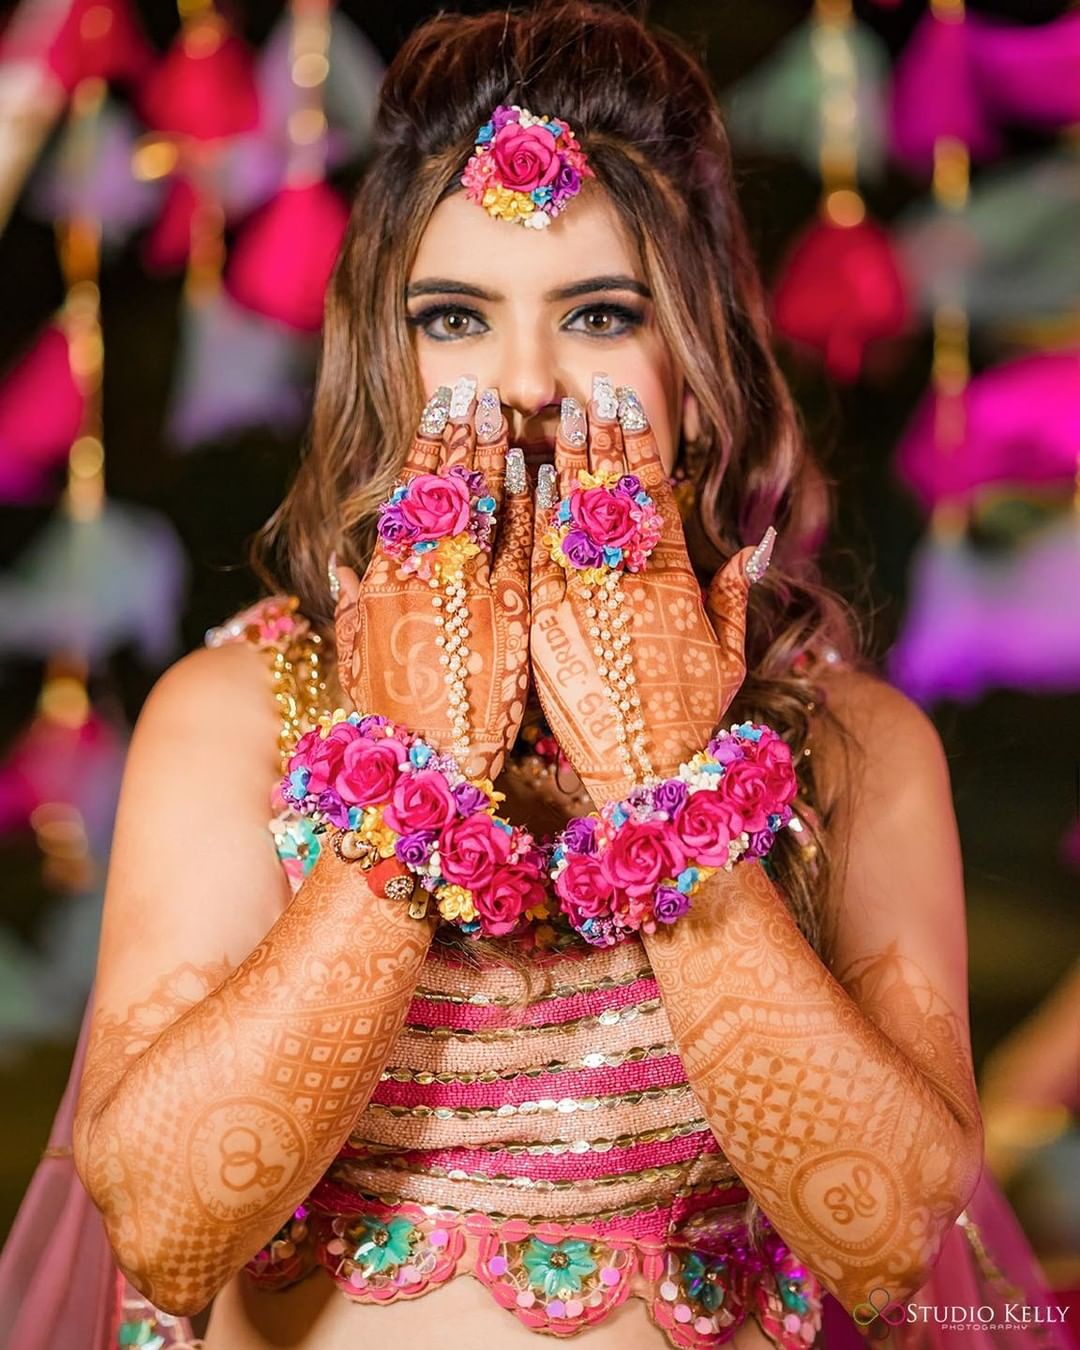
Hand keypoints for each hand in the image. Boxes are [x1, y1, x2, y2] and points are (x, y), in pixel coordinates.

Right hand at [334, 381, 532, 780]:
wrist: (429, 780)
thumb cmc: (390, 727)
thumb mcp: (356, 662)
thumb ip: (351, 607)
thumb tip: (342, 562)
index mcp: (386, 589)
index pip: (409, 501)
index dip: (426, 451)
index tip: (440, 410)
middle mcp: (428, 584)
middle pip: (449, 494)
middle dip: (464, 438)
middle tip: (478, 392)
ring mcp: (473, 600)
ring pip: (486, 513)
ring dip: (497, 458)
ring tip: (505, 413)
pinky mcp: (514, 625)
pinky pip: (523, 555)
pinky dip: (530, 513)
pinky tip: (538, 474)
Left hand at [529, 377, 771, 804]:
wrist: (642, 779)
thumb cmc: (688, 723)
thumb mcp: (728, 658)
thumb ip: (737, 596)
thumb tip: (760, 542)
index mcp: (671, 585)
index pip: (652, 497)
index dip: (640, 446)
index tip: (628, 404)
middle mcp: (625, 585)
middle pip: (608, 494)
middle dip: (599, 438)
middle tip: (589, 392)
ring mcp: (580, 603)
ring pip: (568, 516)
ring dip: (564, 460)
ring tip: (558, 416)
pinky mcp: (541, 628)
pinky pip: (533, 558)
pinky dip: (531, 516)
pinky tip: (527, 475)